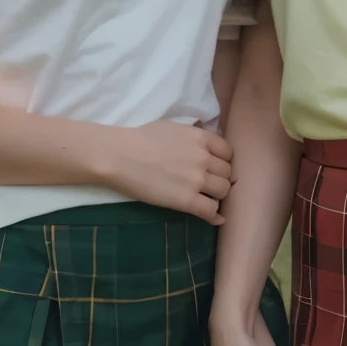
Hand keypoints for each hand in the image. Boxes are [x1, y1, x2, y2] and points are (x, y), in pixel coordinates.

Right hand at [99, 120, 232, 222]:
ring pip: (223, 191)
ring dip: (217, 196)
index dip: (222, 161)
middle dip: (220, 179)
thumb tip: (205, 145)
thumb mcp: (173, 128)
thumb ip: (193, 136)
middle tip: (209, 185)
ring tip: (207, 198)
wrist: (119, 156)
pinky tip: (213, 218)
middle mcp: (203, 158)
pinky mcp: (186, 200)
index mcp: (200, 138)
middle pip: (227, 173)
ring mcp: (196, 179)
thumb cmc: (140, 138)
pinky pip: (210, 211)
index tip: (214, 168)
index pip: (227, 152)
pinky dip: (213, 216)